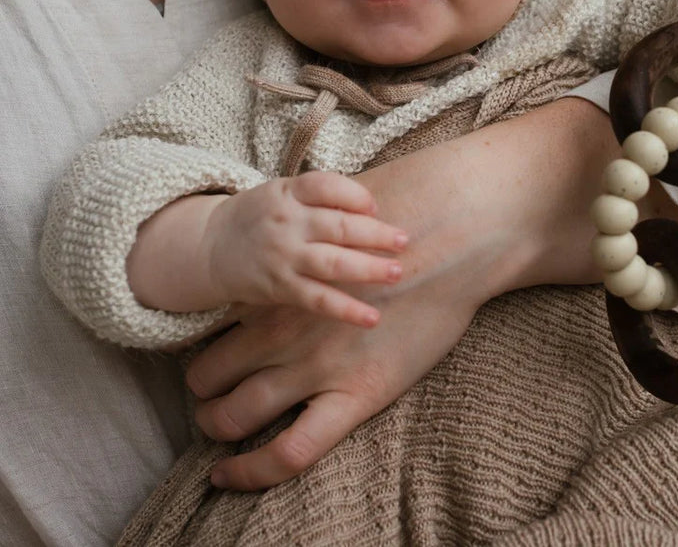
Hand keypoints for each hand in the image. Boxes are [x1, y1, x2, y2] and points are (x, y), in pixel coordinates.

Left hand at [184, 98, 650, 489]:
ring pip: (233, 414)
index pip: (213, 328)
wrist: (455, 234)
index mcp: (278, 287)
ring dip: (216, 424)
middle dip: (201, 390)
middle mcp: (283, 327)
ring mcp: (314, 365)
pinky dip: (248, 472)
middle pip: (209, 372)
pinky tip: (229, 476)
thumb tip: (302, 253)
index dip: (199, 349)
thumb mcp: (340, 229)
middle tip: (207, 397)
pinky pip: (287, 452)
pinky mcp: (355, 395)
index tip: (202, 361)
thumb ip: (309, 253)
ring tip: (216, 429)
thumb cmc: (405, 223)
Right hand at [203, 172, 406, 326]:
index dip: (356, 196)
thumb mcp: (284, 192)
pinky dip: (347, 310)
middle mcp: (287, 222)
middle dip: (376, 234)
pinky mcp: (280, 288)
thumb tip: (374, 208)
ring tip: (396, 272)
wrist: (210, 246)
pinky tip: (372, 317)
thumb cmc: (262, 215)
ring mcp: (283, 256)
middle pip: (339, 226)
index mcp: (289, 192)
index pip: (327, 186)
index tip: (376, 208)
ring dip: (369, 268)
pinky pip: (319, 299)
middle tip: (404, 241)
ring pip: (333, 263)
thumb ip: (323, 196)